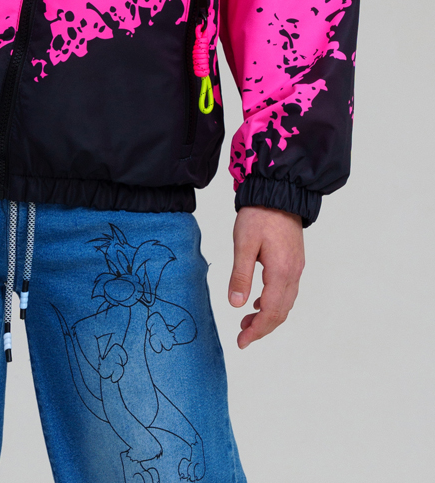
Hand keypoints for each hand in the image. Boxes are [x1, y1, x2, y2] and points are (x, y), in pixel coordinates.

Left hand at [228, 206, 303, 348]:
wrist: (279, 192)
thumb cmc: (259, 215)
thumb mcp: (243, 244)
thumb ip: (241, 275)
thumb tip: (237, 305)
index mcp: (281, 272)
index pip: (271, 312)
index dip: (257, 330)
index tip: (242, 342)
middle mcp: (293, 274)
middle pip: (281, 312)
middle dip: (262, 328)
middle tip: (242, 336)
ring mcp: (296, 267)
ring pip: (285, 303)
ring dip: (268, 316)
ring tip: (247, 322)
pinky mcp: (294, 260)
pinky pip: (287, 290)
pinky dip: (273, 301)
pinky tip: (259, 301)